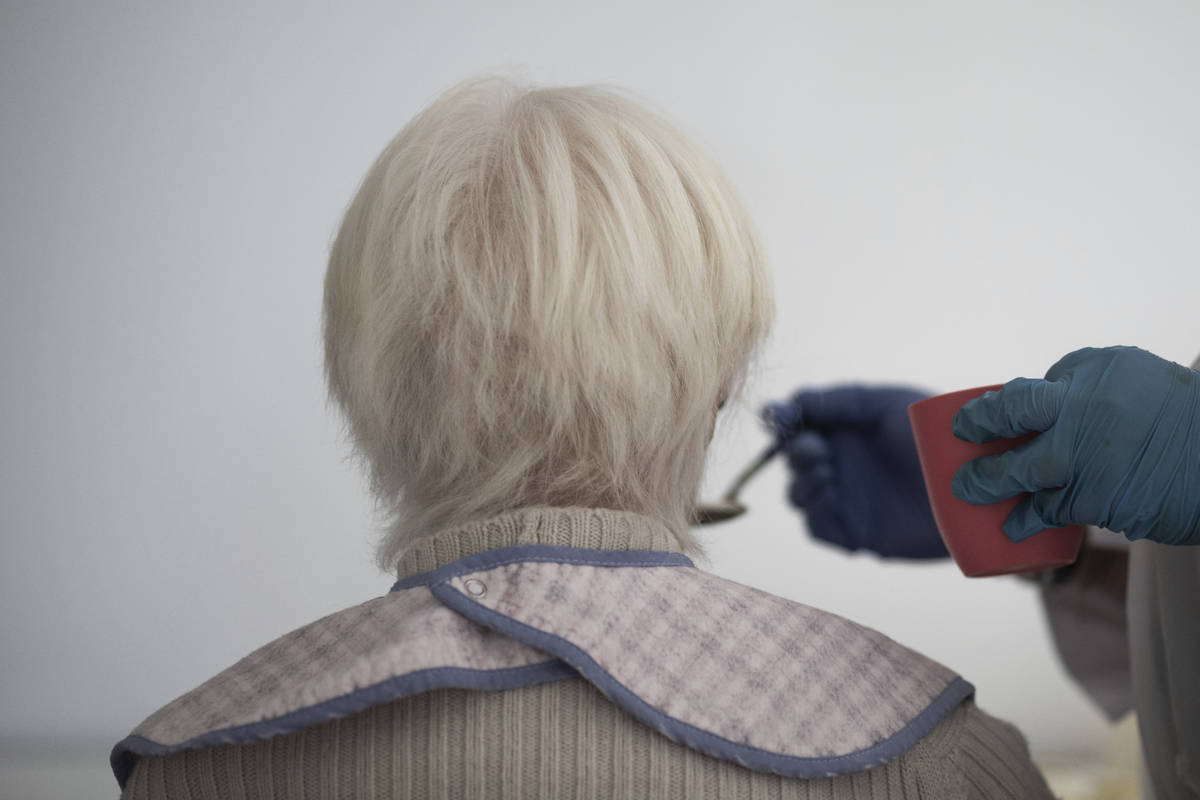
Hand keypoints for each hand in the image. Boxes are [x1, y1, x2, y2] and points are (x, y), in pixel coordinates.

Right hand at [764, 385, 947, 558]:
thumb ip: (839, 400)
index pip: (796, 423)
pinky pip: (818, 527)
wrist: (978, 481)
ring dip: (802, 481)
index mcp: (842, 428)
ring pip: (798, 495)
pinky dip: (814, 512)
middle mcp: (839, 462)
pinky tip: (830, 494)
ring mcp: (846, 498)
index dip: (779, 418)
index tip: (776, 416)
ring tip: (826, 471)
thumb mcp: (887, 404)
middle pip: (792, 459)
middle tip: (814, 447)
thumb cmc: (938, 434)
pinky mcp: (856, 532)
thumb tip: (790, 402)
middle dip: (794, 450)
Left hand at [951, 346, 1199, 545]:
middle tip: (960, 476)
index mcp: (1085, 386)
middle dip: (981, 465)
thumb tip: (1027, 394)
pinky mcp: (1105, 504)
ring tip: (971, 498)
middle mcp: (1084, 426)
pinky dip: (1032, 524)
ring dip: (996, 495)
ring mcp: (1093, 468)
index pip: (1017, 400)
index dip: (982, 415)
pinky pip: (1057, 515)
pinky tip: (1015, 531)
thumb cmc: (1167, 403)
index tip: (963, 426)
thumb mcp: (1122, 369)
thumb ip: (1072, 377)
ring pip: (1029, 486)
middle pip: (1014, 448)